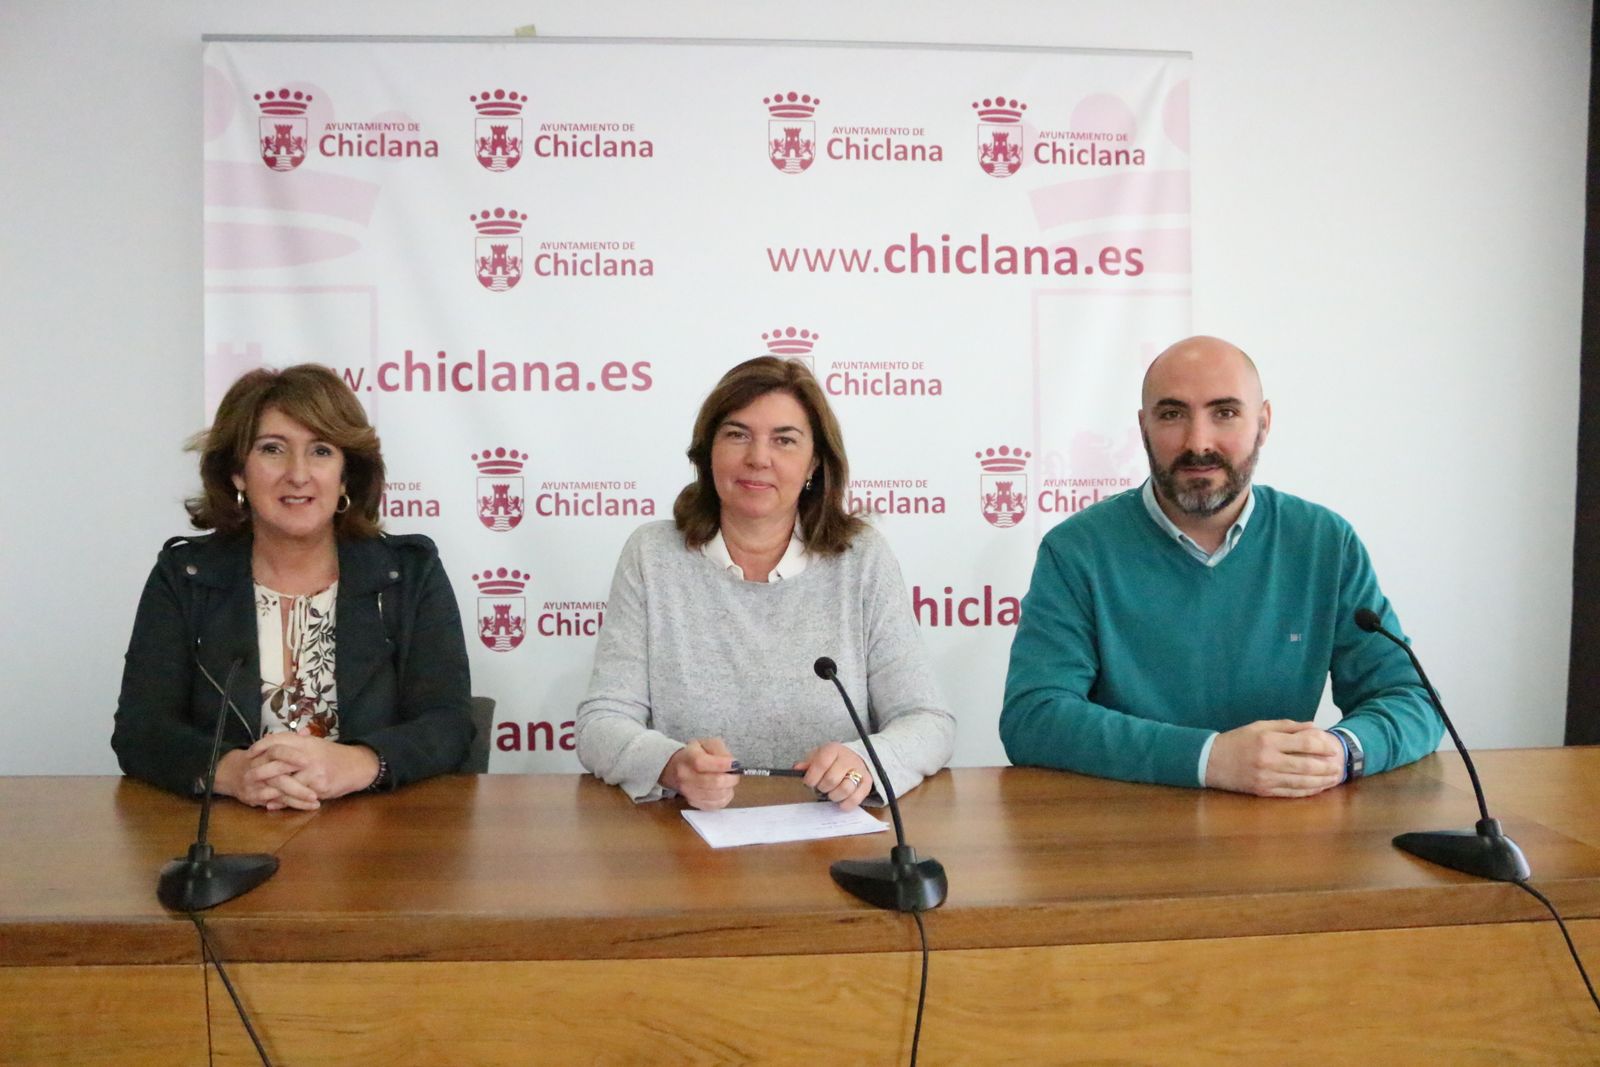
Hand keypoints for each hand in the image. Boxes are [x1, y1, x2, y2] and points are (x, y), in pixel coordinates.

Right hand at [213, 746, 321, 810]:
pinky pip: (272, 801)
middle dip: (298, 780)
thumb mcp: (270, 746)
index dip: (292, 755)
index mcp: (264, 752)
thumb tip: (306, 732)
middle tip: (319, 787)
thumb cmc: (258, 758)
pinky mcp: (253, 796)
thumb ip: (290, 740)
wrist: (231, 772)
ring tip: (316, 801)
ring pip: (278, 790)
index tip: (308, 760)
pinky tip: (304, 806)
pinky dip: (288, 804)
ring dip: (298, 797)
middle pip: (278, 773)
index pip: (276, 750)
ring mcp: (255, 783)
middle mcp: (258, 767)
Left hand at [241, 730, 380, 803]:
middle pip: (277, 761)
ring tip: (256, 793)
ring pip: (285, 782)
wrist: (358, 766)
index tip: (249, 754)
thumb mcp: (315, 744)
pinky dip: (282, 801)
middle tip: (247, 777)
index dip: (261, 746)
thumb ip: (295, 743)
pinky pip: (296, 796)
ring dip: (269, 789)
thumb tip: (271, 742)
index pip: (278, 740)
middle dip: (260, 770)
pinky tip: (272, 803)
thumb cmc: (333, 756)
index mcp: (307, 743)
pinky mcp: (319, 787)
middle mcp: (309, 756)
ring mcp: (314, 772)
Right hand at [660, 737, 737, 809]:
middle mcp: (686, 776)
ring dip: (729, 788)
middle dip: (731, 778)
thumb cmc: (695, 754)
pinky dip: (725, 797)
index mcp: (689, 758)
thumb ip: (721, 751)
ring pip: (717, 795)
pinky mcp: (694, 802)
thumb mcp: (707, 743)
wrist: (675, 767)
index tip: (735, 764)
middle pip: (715, 782)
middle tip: (735, 774)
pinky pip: (715, 804)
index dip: (724, 765)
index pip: (704, 763)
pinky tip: (724, 790)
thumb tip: (733, 764)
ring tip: (728, 781)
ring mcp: (689, 791)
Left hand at [796, 742, 872, 810]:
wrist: (854, 758)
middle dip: (822, 787)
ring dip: (834, 796)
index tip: (808, 783)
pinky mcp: (867, 782)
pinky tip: (841, 803)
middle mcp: (848, 758)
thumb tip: (797, 768)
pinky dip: (847, 804)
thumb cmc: (831, 759)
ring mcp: (860, 770)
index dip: (812, 777)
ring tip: (830, 794)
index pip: (821, 763)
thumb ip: (808, 763)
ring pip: (845, 789)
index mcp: (833, 749)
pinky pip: (857, 798)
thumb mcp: (818, 756)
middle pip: (832, 779)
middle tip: (821, 788)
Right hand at [1204, 719, 1344, 797]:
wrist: (1210, 761)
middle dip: (1327, 766)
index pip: (1304, 743)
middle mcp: (1268, 760)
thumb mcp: (1260, 726)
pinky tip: (1318, 788)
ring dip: (1322, 781)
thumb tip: (1314, 728)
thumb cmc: (1237, 740)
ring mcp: (1266, 778)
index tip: (1333, 748)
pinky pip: (1292, 793)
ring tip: (1334, 778)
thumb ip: (1288, 726)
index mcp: (1268, 740)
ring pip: (1302, 781)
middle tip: (1340, 767)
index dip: (1322, 745)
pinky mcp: (1264, 791)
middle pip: (1306, 765)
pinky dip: (1308, 791)